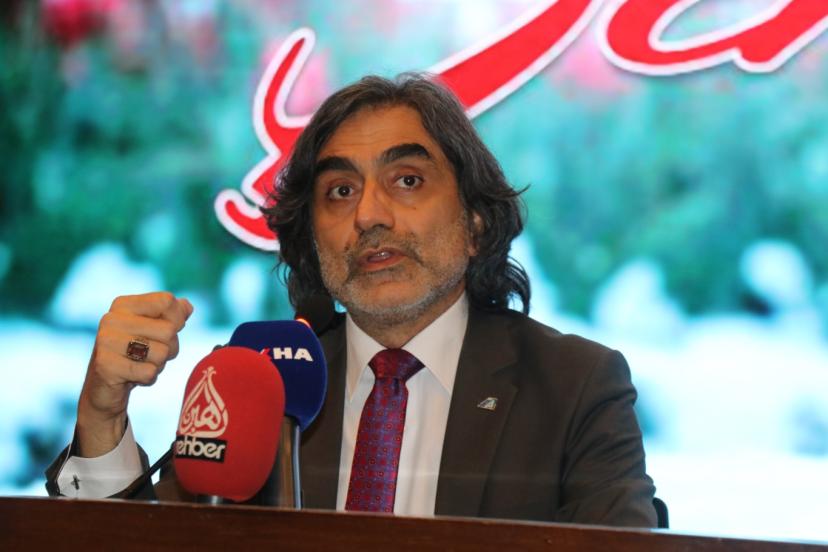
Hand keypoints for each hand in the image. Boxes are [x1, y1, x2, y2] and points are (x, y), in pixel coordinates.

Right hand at [76, 292, 192, 457]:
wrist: (105, 388)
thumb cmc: (136, 354)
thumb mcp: (155, 330)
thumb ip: (174, 315)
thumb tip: (187, 307)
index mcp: (124, 305)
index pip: (166, 301)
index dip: (177, 319)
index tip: (165, 332)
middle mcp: (111, 319)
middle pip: (169, 330)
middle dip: (169, 348)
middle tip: (150, 354)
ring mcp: (106, 342)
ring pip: (162, 352)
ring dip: (158, 364)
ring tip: (140, 364)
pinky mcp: (106, 366)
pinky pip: (150, 372)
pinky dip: (148, 378)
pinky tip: (133, 377)